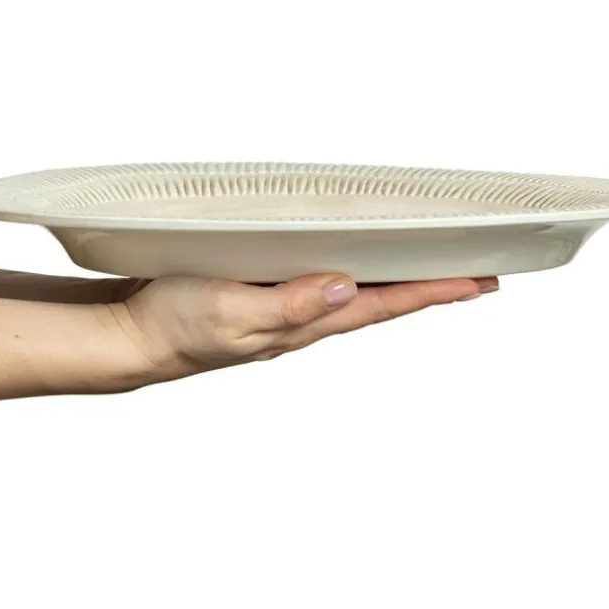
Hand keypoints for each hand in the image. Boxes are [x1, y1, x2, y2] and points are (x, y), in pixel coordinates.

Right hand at [105, 273, 498, 384]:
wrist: (131, 337)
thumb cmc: (174, 326)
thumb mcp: (230, 313)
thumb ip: (288, 305)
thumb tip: (344, 288)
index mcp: (302, 323)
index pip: (382, 306)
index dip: (431, 293)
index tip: (477, 282)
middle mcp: (302, 321)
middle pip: (380, 304)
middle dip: (428, 290)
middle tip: (473, 278)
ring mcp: (284, 313)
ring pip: (356, 298)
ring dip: (396, 286)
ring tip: (428, 273)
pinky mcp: (262, 299)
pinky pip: (323, 288)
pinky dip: (354, 278)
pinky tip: (353, 270)